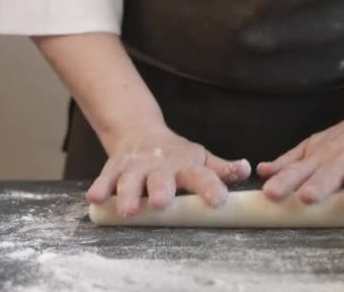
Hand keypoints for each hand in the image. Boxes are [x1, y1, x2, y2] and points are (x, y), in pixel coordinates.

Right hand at [85, 123, 250, 216]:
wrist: (140, 132)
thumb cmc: (177, 155)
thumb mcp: (201, 158)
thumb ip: (221, 169)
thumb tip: (246, 168)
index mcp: (187, 166)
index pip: (203, 176)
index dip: (211, 187)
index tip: (219, 200)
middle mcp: (161, 166)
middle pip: (161, 179)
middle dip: (161, 190)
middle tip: (161, 203)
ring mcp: (136, 167)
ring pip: (131, 181)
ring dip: (129, 194)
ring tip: (128, 211)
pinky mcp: (115, 169)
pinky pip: (105, 179)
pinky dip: (101, 188)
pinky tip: (96, 199)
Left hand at [257, 110, 343, 211]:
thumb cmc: (342, 140)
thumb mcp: (313, 147)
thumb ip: (288, 162)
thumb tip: (262, 171)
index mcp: (320, 158)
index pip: (298, 171)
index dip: (284, 182)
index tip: (270, 193)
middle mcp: (342, 160)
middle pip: (328, 174)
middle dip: (318, 186)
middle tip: (307, 198)